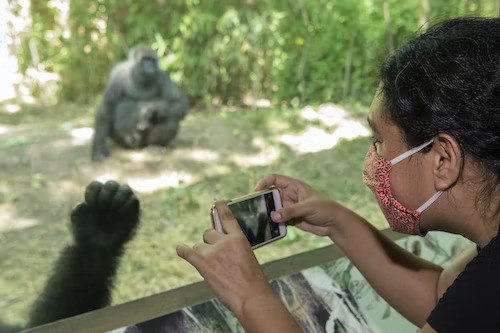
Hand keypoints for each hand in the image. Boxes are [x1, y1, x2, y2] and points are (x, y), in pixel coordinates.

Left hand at [176, 201, 272, 317]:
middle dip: (210, 242)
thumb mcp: (248, 256)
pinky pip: (189, 253)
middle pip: (209, 233)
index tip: (216, 201)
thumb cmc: (252, 280)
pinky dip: (183, 251)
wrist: (251, 296)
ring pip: (199, 245)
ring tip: (211, 267)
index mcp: (239, 238)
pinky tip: (179, 248)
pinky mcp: (204, 264)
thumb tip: (219, 245)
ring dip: (202, 253)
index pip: (227, 218)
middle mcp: (225, 241)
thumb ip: (234, 247)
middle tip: (216, 256)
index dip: (221, 208)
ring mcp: (214, 252)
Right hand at [255, 174, 338, 236]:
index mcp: (294, 186)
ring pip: (273, 209)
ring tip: (262, 220)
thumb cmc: (325, 208)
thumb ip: (290, 211)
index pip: (275, 179)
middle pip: (271, 195)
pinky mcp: (290, 219)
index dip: (265, 182)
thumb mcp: (307, 207)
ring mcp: (289, 207)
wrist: (334, 223)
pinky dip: (274, 224)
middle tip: (257, 209)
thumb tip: (273, 216)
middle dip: (264, 201)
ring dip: (268, 214)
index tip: (257, 190)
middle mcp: (289, 195)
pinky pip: (278, 220)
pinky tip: (271, 228)